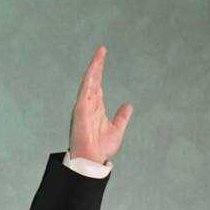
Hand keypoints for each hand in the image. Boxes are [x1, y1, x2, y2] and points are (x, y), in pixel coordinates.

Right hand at [69, 45, 132, 164]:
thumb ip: (121, 117)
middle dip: (97, 65)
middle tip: (102, 50)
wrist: (93, 160)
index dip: (100, 70)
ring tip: (99, 56)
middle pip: (93, 80)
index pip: (98, 84)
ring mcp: (83, 107)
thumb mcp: (117, 129)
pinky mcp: (80, 112)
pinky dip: (88, 82)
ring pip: (88, 84)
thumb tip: (128, 105)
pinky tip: (93, 72)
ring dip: (93, 70)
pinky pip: (84, 94)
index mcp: (96, 107)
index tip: (103, 56)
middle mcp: (89, 104)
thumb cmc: (101, 147)